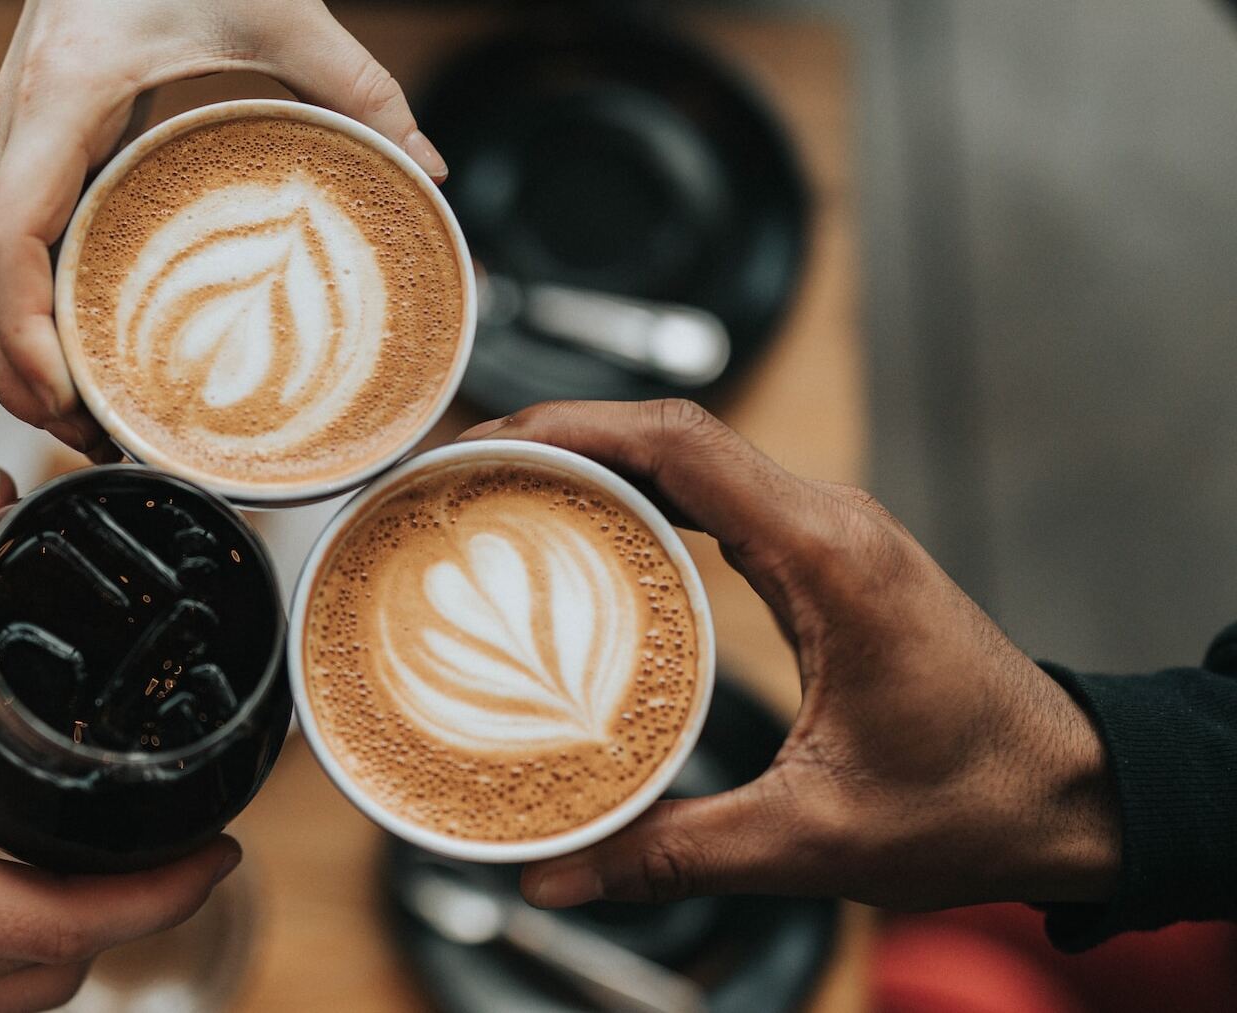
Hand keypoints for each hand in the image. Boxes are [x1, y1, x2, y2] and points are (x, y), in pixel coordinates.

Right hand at [0, 0, 446, 454]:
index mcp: (59, 99)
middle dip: (12, 373)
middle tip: (89, 439)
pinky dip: (23, 314)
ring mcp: (12, 142)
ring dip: (10, 355)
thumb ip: (355, 81)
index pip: (0, 240)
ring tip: (85, 419)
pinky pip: (0, 251)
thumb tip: (427, 166)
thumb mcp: (275, 5)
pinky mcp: (31, 152)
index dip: (19, 334)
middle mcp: (14, 128)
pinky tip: (80, 351)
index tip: (67, 397)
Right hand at [0, 466, 239, 1011]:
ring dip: (67, 942)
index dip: (165, 891)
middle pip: (58, 973)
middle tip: (167, 835)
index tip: (222, 846)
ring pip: (12, 1002)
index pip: (70, 924)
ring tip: (101, 858)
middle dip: (128, 912)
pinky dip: (4, 960)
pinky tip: (9, 891)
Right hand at [458, 400, 1118, 911]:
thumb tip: (557, 874)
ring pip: (692, 458)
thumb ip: (676, 853)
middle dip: (558, 437)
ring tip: (499, 494)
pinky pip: (715, 498)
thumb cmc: (975, 802)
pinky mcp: (824, 560)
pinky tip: (582, 538)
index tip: (485, 444)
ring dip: (595, 462)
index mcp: (829, 557)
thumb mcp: (813, 837)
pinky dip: (640, 499)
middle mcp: (829, 522)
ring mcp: (828, 534)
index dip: (571, 427)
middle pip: (671, 434)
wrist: (1073, 797)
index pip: (682, 443)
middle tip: (462, 475)